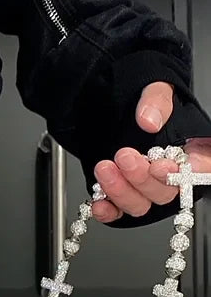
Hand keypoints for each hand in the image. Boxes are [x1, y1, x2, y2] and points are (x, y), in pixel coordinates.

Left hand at [91, 81, 210, 221]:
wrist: (116, 98)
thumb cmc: (147, 95)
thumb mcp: (157, 85)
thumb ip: (158, 100)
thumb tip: (149, 119)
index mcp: (192, 148)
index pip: (197, 170)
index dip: (181, 174)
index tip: (160, 165)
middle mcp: (170, 172)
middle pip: (166, 192)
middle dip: (143, 179)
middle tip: (125, 157)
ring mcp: (146, 186)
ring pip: (141, 204)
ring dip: (121, 192)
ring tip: (104, 169)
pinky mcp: (124, 193)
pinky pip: (118, 212)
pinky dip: (108, 211)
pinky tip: (98, 203)